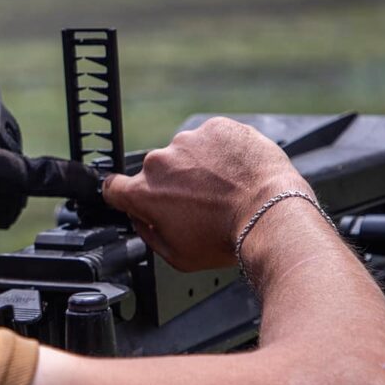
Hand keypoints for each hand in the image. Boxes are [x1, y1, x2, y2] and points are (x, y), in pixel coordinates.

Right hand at [101, 116, 304, 270]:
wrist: (270, 215)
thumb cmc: (226, 239)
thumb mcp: (178, 256)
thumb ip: (149, 235)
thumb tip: (142, 220)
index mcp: (144, 192)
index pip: (114, 187)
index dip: (125, 196)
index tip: (138, 199)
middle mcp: (160, 161)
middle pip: (158, 171)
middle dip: (174, 184)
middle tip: (201, 203)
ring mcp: (189, 140)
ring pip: (187, 153)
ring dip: (200, 166)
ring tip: (226, 188)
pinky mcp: (218, 128)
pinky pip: (214, 139)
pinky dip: (224, 152)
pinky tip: (238, 173)